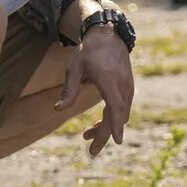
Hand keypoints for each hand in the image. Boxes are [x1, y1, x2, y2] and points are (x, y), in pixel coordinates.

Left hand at [54, 26, 134, 155]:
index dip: (116, 125)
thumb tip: (58, 109)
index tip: (118, 141)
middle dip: (105, 135)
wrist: (109, 36)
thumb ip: (68, 90)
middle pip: (117, 117)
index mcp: (109, 80)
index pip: (115, 107)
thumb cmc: (89, 52)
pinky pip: (122, 109)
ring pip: (120, 115)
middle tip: (91, 151)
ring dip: (106, 128)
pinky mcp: (128, 88)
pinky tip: (98, 123)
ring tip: (86, 135)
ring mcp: (128, 87)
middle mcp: (122, 85)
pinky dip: (112, 118)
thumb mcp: (74, 68)